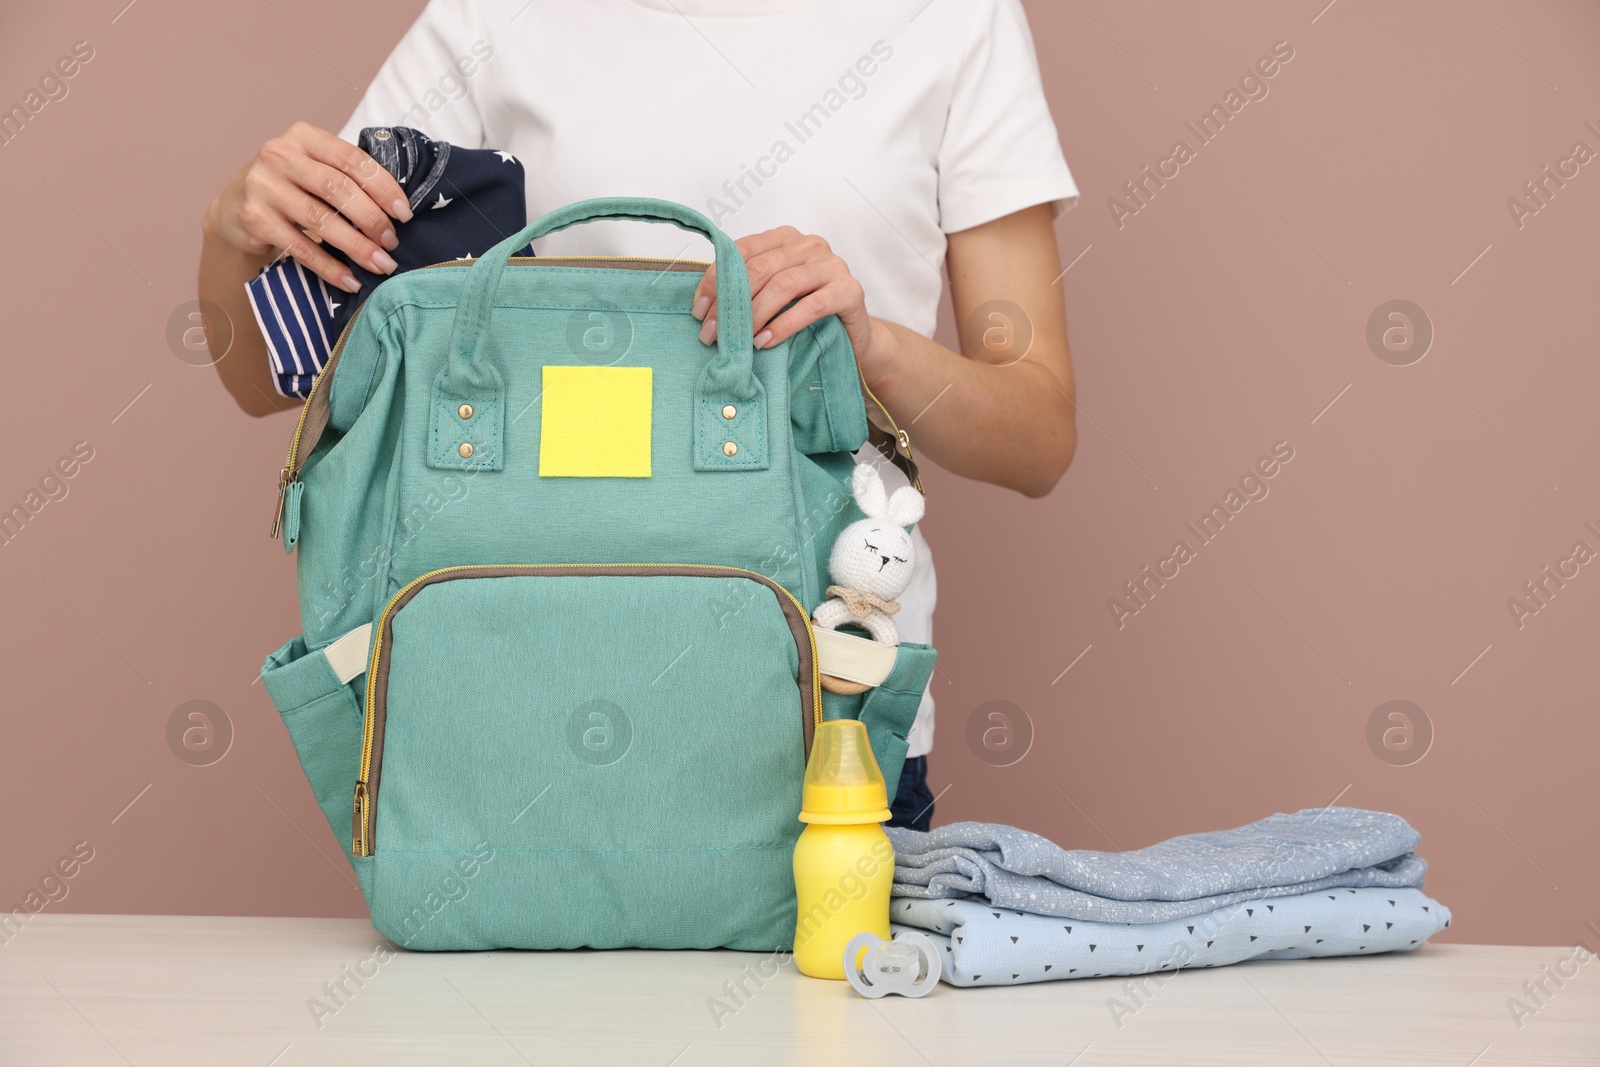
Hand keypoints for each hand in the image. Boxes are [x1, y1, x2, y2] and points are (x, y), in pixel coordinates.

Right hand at [203, 121, 412, 293]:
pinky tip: (350, 281)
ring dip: (357, 247)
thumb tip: (399, 211)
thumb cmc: (290, 188)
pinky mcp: (254, 219)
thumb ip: (347, 177)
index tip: (405, 214)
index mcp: (303, 136)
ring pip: (321, 220)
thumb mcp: (314, 169)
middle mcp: (279, 155)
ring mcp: (263, 186)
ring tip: (381, 265)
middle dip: (372, 219)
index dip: (383, 188)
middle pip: (338, 189)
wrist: (234, 207)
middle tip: (392, 243)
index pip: (352, 160)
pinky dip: (329, 267)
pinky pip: (300, 247)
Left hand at [690, 226, 890, 373]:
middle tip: (712, 333)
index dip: (716, 280)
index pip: (742, 251)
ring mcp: (832, 265)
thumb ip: (747, 291)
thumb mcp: (773, 298)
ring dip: (755, 315)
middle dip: (731, 303)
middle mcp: (810, 245)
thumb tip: (703, 309)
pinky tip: (766, 341)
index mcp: (785, 238)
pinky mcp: (849, 290)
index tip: (699, 311)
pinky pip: (811, 306)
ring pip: (783, 285)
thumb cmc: (807, 316)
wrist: (854, 338)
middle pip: (760, 268)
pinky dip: (784, 325)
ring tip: (739, 340)